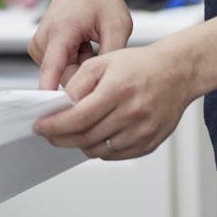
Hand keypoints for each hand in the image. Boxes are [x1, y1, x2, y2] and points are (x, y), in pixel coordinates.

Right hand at [28, 0, 131, 90]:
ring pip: (61, 75)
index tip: (58, 120)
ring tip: (92, 44)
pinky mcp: (39, 49)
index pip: (52, 72)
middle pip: (62, 78)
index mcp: (60, 32)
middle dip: (85, 76)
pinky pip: (59, 68)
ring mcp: (38, 45)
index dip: (54, 98)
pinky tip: (84, 45)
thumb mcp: (117, 25)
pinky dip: (74, 62)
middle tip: (102, 53)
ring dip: (81, 68)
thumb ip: (111, 58)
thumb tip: (105, 89)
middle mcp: (42, 40)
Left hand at [33, 38, 197, 160]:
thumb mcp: (103, 61)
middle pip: (86, 137)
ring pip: (99, 150)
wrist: (177, 72)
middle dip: (61, 138)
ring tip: (74, 133)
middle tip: (49, 134)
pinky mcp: (150, 143)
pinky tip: (96, 136)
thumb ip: (78, 83)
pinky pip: (116, 155)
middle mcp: (131, 113)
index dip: (54, 126)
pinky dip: (101, 149)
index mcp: (117, 90)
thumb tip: (60, 105)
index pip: (77, 117)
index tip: (40, 127)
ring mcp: (142, 131)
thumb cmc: (139, 65)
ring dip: (81, 144)